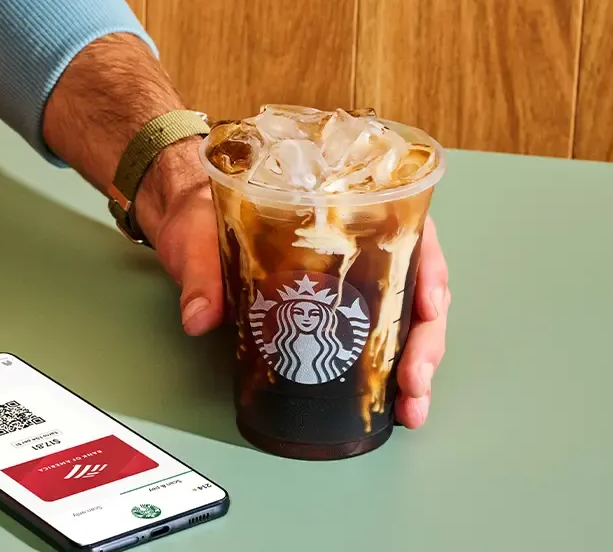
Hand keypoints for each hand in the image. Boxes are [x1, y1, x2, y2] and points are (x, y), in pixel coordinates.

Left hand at [136, 140, 450, 428]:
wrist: (183, 222)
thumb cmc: (202, 213)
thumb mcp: (199, 235)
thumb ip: (202, 272)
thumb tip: (200, 317)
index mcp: (344, 206)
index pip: (411, 230)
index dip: (429, 268)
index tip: (428, 306)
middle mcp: (359, 243)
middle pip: (415, 286)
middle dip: (425, 338)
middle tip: (414, 381)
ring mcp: (349, 281)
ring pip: (403, 318)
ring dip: (414, 363)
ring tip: (411, 406)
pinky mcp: (330, 312)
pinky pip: (374, 337)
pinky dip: (388, 369)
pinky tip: (394, 401)